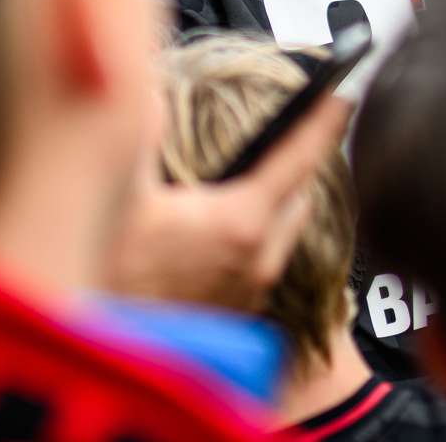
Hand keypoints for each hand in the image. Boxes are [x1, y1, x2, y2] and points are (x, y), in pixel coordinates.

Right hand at [105, 95, 350, 309]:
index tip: (346, 91)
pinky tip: (218, 228)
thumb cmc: (106, 280)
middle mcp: (257, 260)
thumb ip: (139, 134)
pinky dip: (255, 235)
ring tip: (252, 175)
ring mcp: (249, 293)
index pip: (300, 158)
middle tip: (291, 129)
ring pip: (282, 232)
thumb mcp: (116, 196)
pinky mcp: (234, 315)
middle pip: (298, 195)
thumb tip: (149, 88)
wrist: (99, 358)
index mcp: (239, 222)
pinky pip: (262, 262)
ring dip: (275, 201)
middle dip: (299, 160)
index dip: (324, 118)